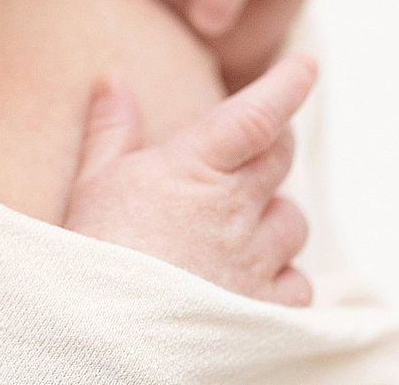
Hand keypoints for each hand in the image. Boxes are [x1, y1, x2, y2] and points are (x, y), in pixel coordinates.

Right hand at [63, 52, 319, 306]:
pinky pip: (297, 283)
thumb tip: (114, 79)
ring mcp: (254, 261)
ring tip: (238, 224)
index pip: (256, 114)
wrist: (101, 332)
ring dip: (273, 215)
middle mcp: (235, 209)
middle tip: (252, 149)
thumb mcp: (91, 181)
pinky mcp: (265, 308)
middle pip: (280, 160)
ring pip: (292, 221)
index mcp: (195, 168)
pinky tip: (253, 277)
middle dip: (272, 146)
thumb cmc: (92, 252)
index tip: (307, 66)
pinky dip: (282, 275)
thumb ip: (111, 128)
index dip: (286, 85)